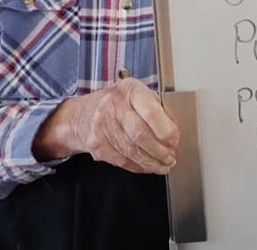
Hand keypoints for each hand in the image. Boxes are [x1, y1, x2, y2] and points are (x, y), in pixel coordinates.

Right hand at [33, 78, 179, 174]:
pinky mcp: (96, 145)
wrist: (81, 115)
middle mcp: (113, 105)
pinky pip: (122, 161)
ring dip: (151, 162)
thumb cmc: (118, 102)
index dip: (165, 130)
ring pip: (132, 151)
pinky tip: (147, 166)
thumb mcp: (137, 94)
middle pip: (141, 135)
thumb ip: (156, 108)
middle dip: (160, 151)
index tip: (175, 140)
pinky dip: (138, 166)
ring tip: (164, 165)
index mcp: (129, 90)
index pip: (150, 111)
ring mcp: (102, 126)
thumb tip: (175, 130)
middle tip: (171, 157)